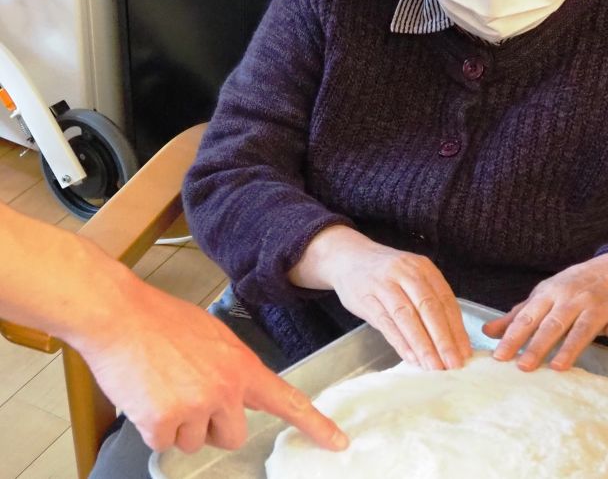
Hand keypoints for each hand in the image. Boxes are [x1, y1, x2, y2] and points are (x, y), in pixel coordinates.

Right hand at [71, 277, 348, 453]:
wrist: (119, 314)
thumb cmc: (162, 320)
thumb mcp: (214, 338)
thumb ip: (234, 367)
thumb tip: (242, 393)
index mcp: (242, 366)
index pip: (288, 401)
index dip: (315, 425)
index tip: (338, 442)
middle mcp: (225, 389)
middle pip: (233, 436)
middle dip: (213, 426)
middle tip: (189, 396)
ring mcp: (195, 406)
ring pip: (195, 442)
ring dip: (179, 425)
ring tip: (163, 388)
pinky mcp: (163, 421)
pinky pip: (163, 443)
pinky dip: (153, 427)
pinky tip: (146, 396)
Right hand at [289, 226, 471, 369]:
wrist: (347, 257)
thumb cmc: (386, 273)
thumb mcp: (411, 276)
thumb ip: (429, 301)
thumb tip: (452, 339)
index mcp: (423, 268)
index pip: (445, 300)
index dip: (457, 328)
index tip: (465, 352)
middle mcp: (405, 273)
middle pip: (429, 308)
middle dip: (443, 339)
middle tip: (453, 364)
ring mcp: (384, 284)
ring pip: (407, 317)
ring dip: (422, 345)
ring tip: (434, 367)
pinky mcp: (365, 297)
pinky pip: (386, 323)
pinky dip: (400, 342)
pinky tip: (411, 358)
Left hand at [482, 253, 607, 371]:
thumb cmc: (572, 286)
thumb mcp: (543, 296)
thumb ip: (517, 316)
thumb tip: (487, 332)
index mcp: (548, 294)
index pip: (527, 318)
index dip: (512, 337)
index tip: (499, 356)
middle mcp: (570, 299)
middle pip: (552, 324)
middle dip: (537, 345)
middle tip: (523, 367)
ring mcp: (595, 305)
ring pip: (582, 328)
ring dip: (570, 347)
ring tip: (558, 366)